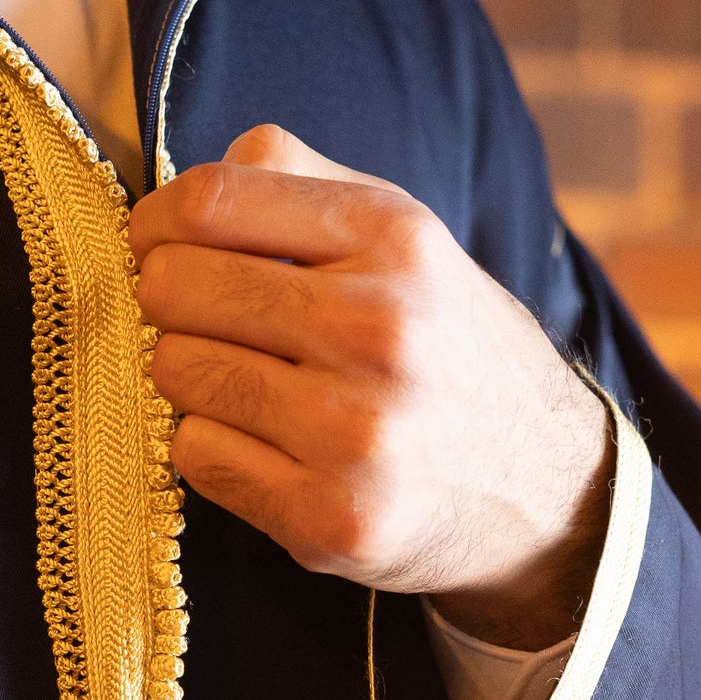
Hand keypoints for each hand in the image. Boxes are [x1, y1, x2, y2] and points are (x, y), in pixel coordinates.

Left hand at [129, 126, 612, 650]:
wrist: (546, 488)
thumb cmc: (444, 345)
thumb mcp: (406, 238)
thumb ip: (301, 181)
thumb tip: (188, 183)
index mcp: (395, 239)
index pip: (212, 202)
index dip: (156, 220)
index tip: (155, 241)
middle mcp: (380, 331)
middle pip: (177, 287)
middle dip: (168, 299)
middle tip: (202, 319)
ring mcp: (355, 433)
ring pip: (176, 371)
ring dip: (189, 374)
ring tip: (245, 380)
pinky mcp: (330, 518)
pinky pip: (194, 454)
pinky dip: (210, 445)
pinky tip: (267, 443)